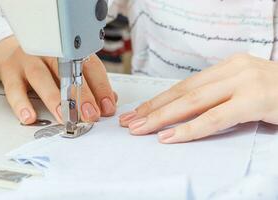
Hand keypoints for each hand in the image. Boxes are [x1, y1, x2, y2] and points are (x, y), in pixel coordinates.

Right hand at [0, 36, 116, 123]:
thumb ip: (91, 84)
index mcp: (70, 53)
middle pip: (69, 72)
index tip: (108, 107)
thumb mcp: (71, 71)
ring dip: (55, 99)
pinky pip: (14, 87)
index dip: (101, 88)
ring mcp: (29, 60)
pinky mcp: (10, 70)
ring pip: (42, 77)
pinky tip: (30, 117)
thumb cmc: (48, 65)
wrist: (12, 52)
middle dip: (82, 95)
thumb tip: (111, 101)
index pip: (91, 68)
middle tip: (90, 115)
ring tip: (64, 117)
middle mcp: (51, 53)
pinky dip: (22, 103)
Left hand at [120, 54, 277, 143]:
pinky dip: (191, 129)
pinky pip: (215, 118)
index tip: (139, 112)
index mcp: (226, 67)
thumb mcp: (242, 89)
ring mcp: (244, 83)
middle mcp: (232, 70)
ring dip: (163, 117)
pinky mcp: (255, 100)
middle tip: (130, 122)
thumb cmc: (276, 93)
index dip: (159, 100)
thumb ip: (217, 97)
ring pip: (193, 102)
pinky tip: (170, 137)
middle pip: (182, 92)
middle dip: (153, 109)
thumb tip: (186, 112)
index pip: (184, 86)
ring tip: (141, 129)